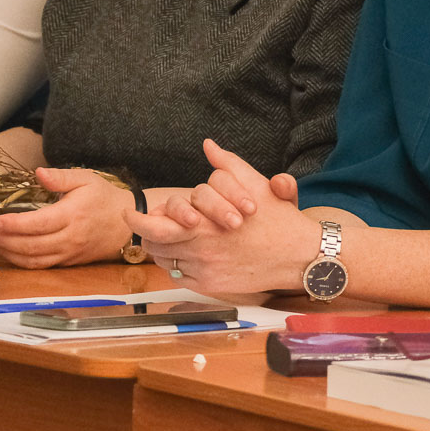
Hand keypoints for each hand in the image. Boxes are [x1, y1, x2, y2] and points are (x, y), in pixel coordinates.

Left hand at [0, 167, 132, 268]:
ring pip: (34, 260)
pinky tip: (9, 250)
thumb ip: (61, 177)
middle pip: (31, 246)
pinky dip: (21, 260)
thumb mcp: (86, 179)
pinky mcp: (69, 262)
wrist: (129, 221)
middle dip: (4, 240)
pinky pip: (42, 265)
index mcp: (73, 215)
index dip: (13, 225)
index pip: (38, 224)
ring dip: (9, 253)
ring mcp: (70, 253)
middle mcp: (71, 237)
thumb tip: (39, 173)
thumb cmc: (105, 198)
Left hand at [127, 139, 319, 294]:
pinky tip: (186, 253)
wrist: (299, 256)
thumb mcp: (255, 185)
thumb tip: (209, 145)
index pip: (156, 226)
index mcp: (206, 224)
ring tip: (166, 237)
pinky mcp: (211, 285)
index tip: (130, 213)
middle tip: (144, 225)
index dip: (138, 220)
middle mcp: (201, 249)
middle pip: (155, 244)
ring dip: (162, 248)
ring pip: (166, 260)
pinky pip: (181, 275)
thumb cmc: (278, 220)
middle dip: (146, 233)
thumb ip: (228, 164)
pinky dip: (178, 264)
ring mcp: (205, 270)